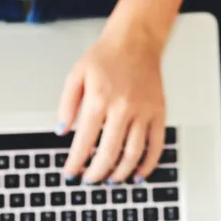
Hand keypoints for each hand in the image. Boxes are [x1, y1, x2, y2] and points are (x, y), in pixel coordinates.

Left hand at [56, 19, 167, 184]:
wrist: (136, 40)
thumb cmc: (106, 56)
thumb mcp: (76, 75)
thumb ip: (67, 104)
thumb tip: (62, 130)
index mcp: (99, 99)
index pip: (84, 141)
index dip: (75, 162)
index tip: (70, 173)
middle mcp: (123, 107)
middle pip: (109, 152)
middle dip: (96, 173)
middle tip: (89, 180)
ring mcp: (143, 111)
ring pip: (133, 153)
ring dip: (120, 173)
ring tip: (110, 180)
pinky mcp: (158, 112)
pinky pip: (156, 145)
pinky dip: (148, 164)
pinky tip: (138, 174)